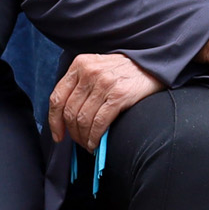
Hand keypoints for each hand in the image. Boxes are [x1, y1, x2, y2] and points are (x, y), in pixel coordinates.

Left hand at [48, 53, 164, 149]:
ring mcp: (104, 83)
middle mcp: (89, 72)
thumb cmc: (124, 71)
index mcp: (80, 64)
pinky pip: (99, 123)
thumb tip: (66, 115)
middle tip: (79, 142)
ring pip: (83, 120)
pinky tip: (96, 144)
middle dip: (72, 133)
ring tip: (89, 144)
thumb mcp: (98, 67)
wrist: (154, 65)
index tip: (58, 135)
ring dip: (83, 138)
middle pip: (70, 111)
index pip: (57, 97)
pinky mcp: (119, 95)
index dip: (54, 121)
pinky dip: (94, 138)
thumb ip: (81, 84)